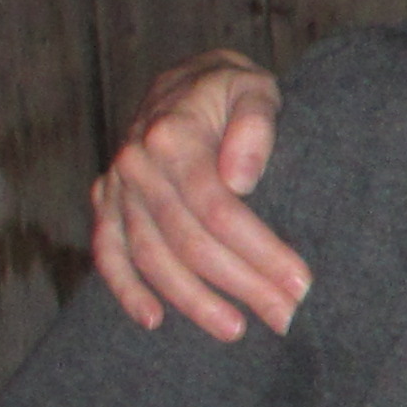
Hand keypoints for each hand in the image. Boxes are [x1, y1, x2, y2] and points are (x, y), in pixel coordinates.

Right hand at [90, 51, 304, 338]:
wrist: (187, 77)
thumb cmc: (232, 90)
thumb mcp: (255, 88)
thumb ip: (255, 125)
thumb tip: (240, 178)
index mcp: (174, 136)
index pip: (219, 209)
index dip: (260, 251)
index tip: (300, 284)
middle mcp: (137, 163)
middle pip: (189, 240)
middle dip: (241, 285)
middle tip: (286, 319)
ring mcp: (117, 185)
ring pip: (150, 256)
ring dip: (191, 300)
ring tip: (235, 329)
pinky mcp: (106, 200)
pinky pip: (107, 250)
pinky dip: (124, 288)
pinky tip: (153, 321)